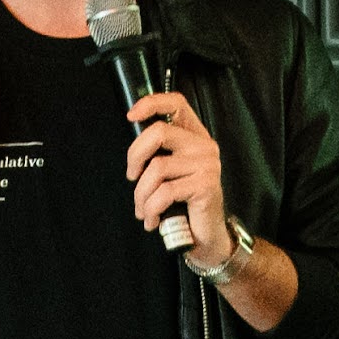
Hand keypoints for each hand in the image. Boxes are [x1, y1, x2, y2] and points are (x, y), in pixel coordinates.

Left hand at [122, 87, 225, 259]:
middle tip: (132, 177)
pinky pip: (164, 192)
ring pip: (156, 168)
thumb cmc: (184, 204)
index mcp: (194, 136)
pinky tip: (152, 219)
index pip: (177, 103)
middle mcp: (204, 146)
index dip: (152, 103)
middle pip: (158, 132)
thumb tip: (133, 150)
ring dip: (141, 194)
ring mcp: (207, 165)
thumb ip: (158, 154)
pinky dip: (151, 209)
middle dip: (134, 156)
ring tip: (143, 209)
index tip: (132, 115)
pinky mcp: (205, 185)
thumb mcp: (170, 173)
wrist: (206, 236)